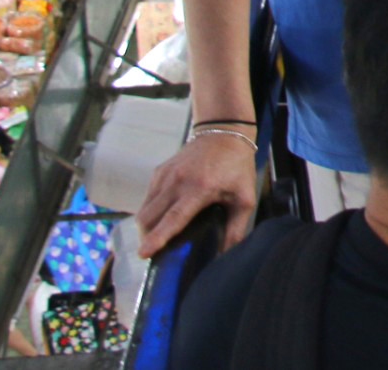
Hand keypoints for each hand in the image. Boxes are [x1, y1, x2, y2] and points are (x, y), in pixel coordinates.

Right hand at [136, 128, 260, 255]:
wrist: (224, 132)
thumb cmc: (237, 167)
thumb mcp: (244, 197)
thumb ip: (235, 228)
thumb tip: (226, 256)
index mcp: (200, 188)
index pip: (174, 217)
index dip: (158, 237)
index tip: (143, 252)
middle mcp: (178, 181)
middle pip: (149, 217)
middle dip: (146, 237)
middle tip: (153, 251)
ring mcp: (165, 174)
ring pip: (144, 209)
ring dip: (146, 226)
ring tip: (155, 236)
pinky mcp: (159, 171)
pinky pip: (147, 197)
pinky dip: (150, 211)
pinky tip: (162, 216)